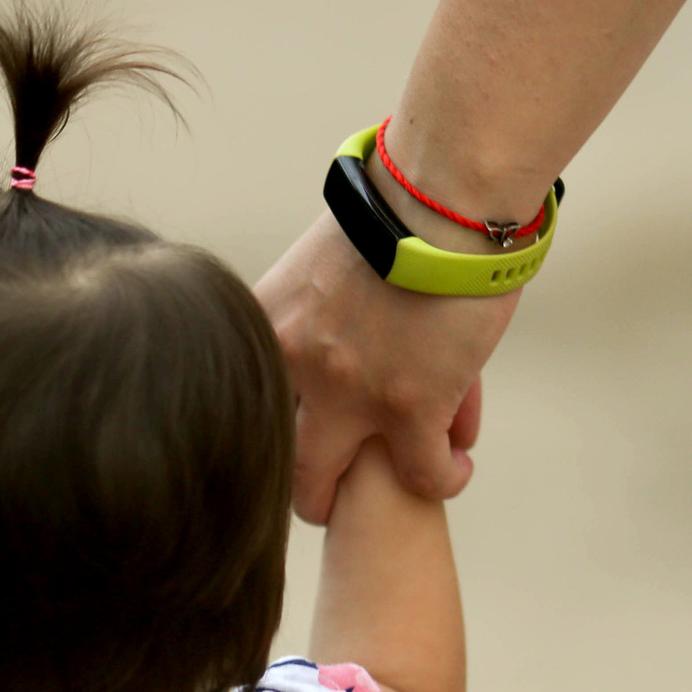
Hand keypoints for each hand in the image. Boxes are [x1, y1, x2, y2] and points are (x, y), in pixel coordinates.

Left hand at [255, 210, 518, 523]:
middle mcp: (293, 366)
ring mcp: (348, 393)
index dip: (265, 428)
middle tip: (325, 489)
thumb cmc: (399, 209)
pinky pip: (421, 476)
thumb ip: (312, 310)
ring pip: (321, 488)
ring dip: (351, 499)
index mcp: (265, 325)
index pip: (239, 402)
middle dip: (290, 483)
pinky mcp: (411, 406)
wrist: (445, 192)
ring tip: (388, 482)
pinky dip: (440, 477)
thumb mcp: (321, 264)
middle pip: (263, 458)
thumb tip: (333, 332)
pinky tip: (452, 467)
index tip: (290, 435)